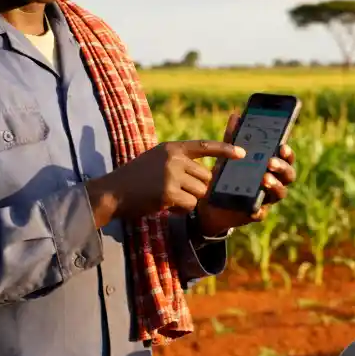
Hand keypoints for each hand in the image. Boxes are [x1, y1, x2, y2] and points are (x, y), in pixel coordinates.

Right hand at [85, 139, 245, 227]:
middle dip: (197, 188)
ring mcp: (171, 175)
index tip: (243, 153)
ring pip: (200, 192)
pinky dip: (181, 209)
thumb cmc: (134, 179)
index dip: (225, 149)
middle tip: (177, 192)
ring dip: (188, 200)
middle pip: (205, 177)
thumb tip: (206, 177)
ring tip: (166, 197)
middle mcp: (174, 158)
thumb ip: (179, 162)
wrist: (111, 193)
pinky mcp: (168, 193)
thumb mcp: (156, 160)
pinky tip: (164, 205)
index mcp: (172, 148)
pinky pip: (190, 205)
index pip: (205, 146)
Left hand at [196, 112, 298, 234]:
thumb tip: (235, 115)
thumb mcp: (228, 155)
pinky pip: (261, 213)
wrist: (211, 202)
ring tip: (264, 178)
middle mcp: (274, 182)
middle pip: (288, 175)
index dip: (288, 153)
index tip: (282, 146)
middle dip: (282, 168)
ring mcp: (267, 199)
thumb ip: (232, 138)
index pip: (286, 158)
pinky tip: (253, 208)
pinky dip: (258, 210)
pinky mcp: (255, 214)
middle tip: (270, 162)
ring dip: (275, 185)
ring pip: (280, 193)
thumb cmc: (227, 175)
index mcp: (271, 166)